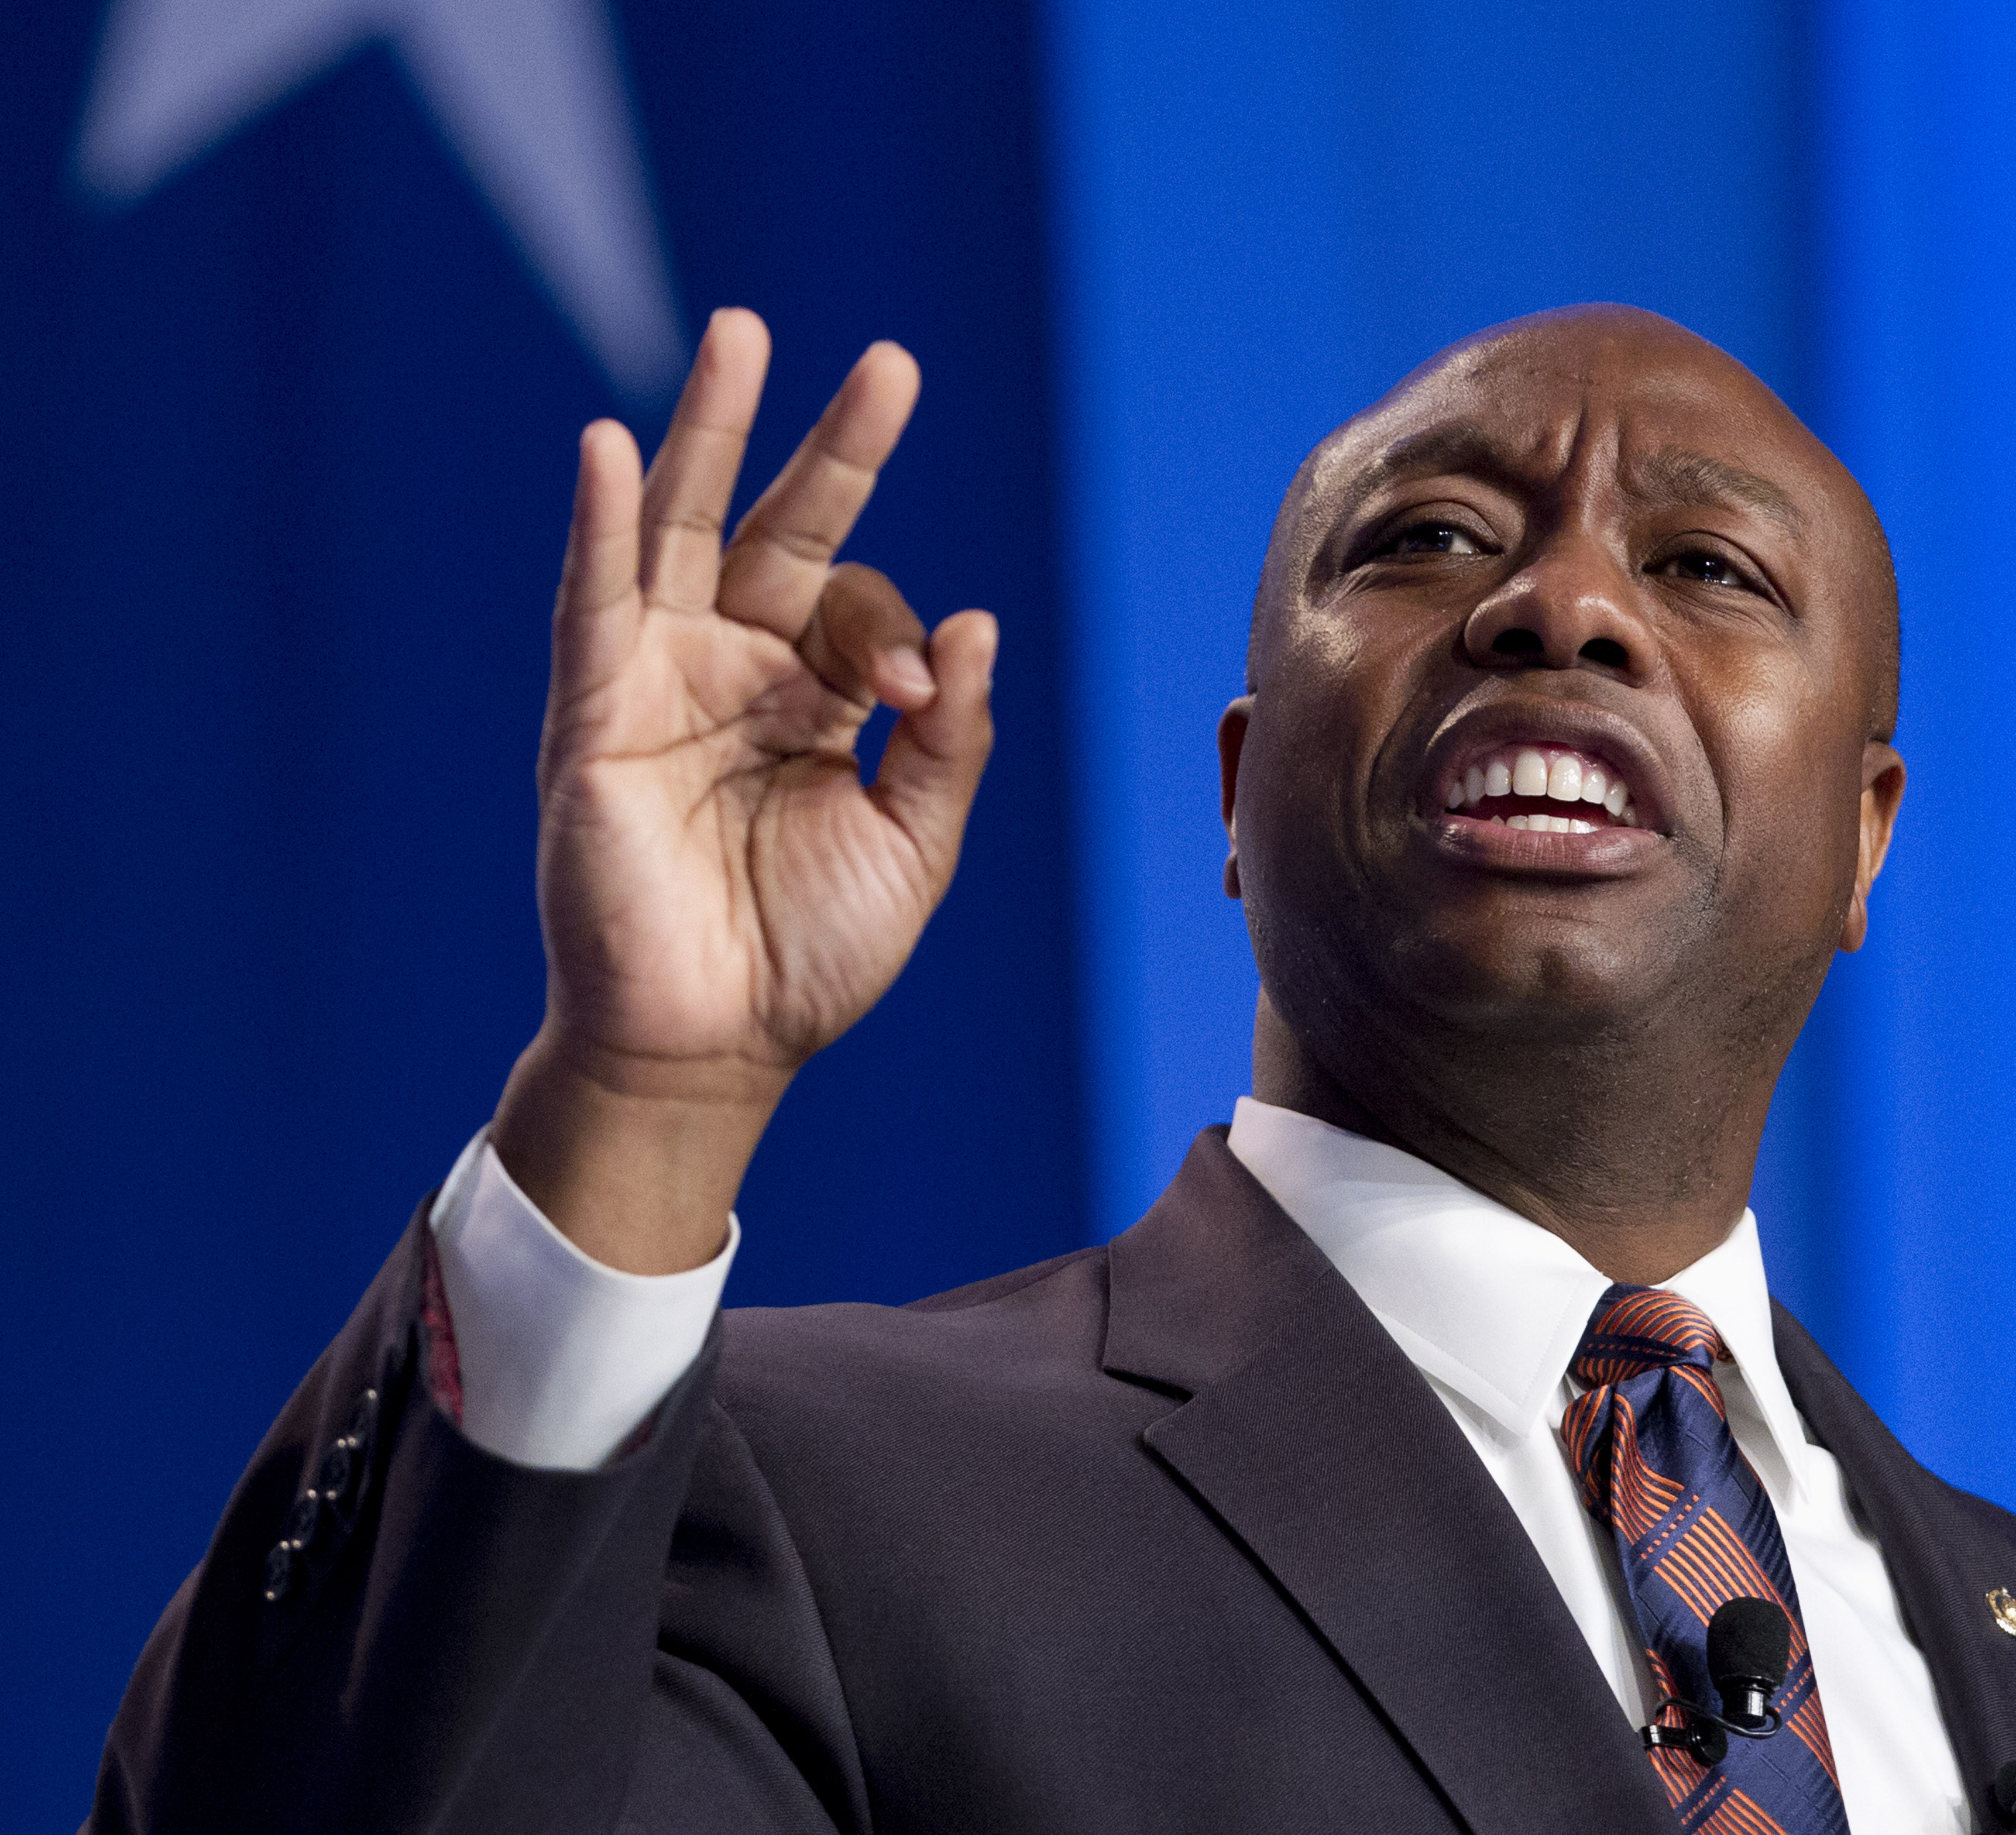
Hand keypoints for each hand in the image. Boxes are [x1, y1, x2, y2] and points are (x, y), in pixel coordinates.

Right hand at [491, 311, 996, 1271]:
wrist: (717, 1047)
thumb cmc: (811, 956)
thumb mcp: (912, 845)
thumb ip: (946, 740)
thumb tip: (974, 620)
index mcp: (812, 700)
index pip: (861, 613)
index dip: (892, 635)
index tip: (906, 691)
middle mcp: (735, 672)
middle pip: (780, 532)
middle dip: (828, 449)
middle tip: (888, 362)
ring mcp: (658, 684)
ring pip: (680, 536)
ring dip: (704, 436)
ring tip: (740, 336)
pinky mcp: (593, 716)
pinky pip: (595, 608)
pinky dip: (601, 529)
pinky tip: (610, 448)